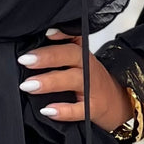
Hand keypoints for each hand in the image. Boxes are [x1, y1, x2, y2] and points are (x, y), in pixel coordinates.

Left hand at [17, 27, 134, 132]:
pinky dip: (64, 111)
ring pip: (73, 80)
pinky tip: (47, 110)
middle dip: (47, 57)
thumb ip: (61, 52)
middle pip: (71, 56)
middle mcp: (88, 68)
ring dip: (50, 82)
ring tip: (28, 85)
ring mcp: (92, 88)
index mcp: (82, 56)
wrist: (118, 104)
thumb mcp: (80, 63)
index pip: (73, 40)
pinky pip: (79, 110)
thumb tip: (35, 46)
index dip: (61, 34)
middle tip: (25, 60)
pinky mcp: (94, 109)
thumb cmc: (92, 82)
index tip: (44, 33)